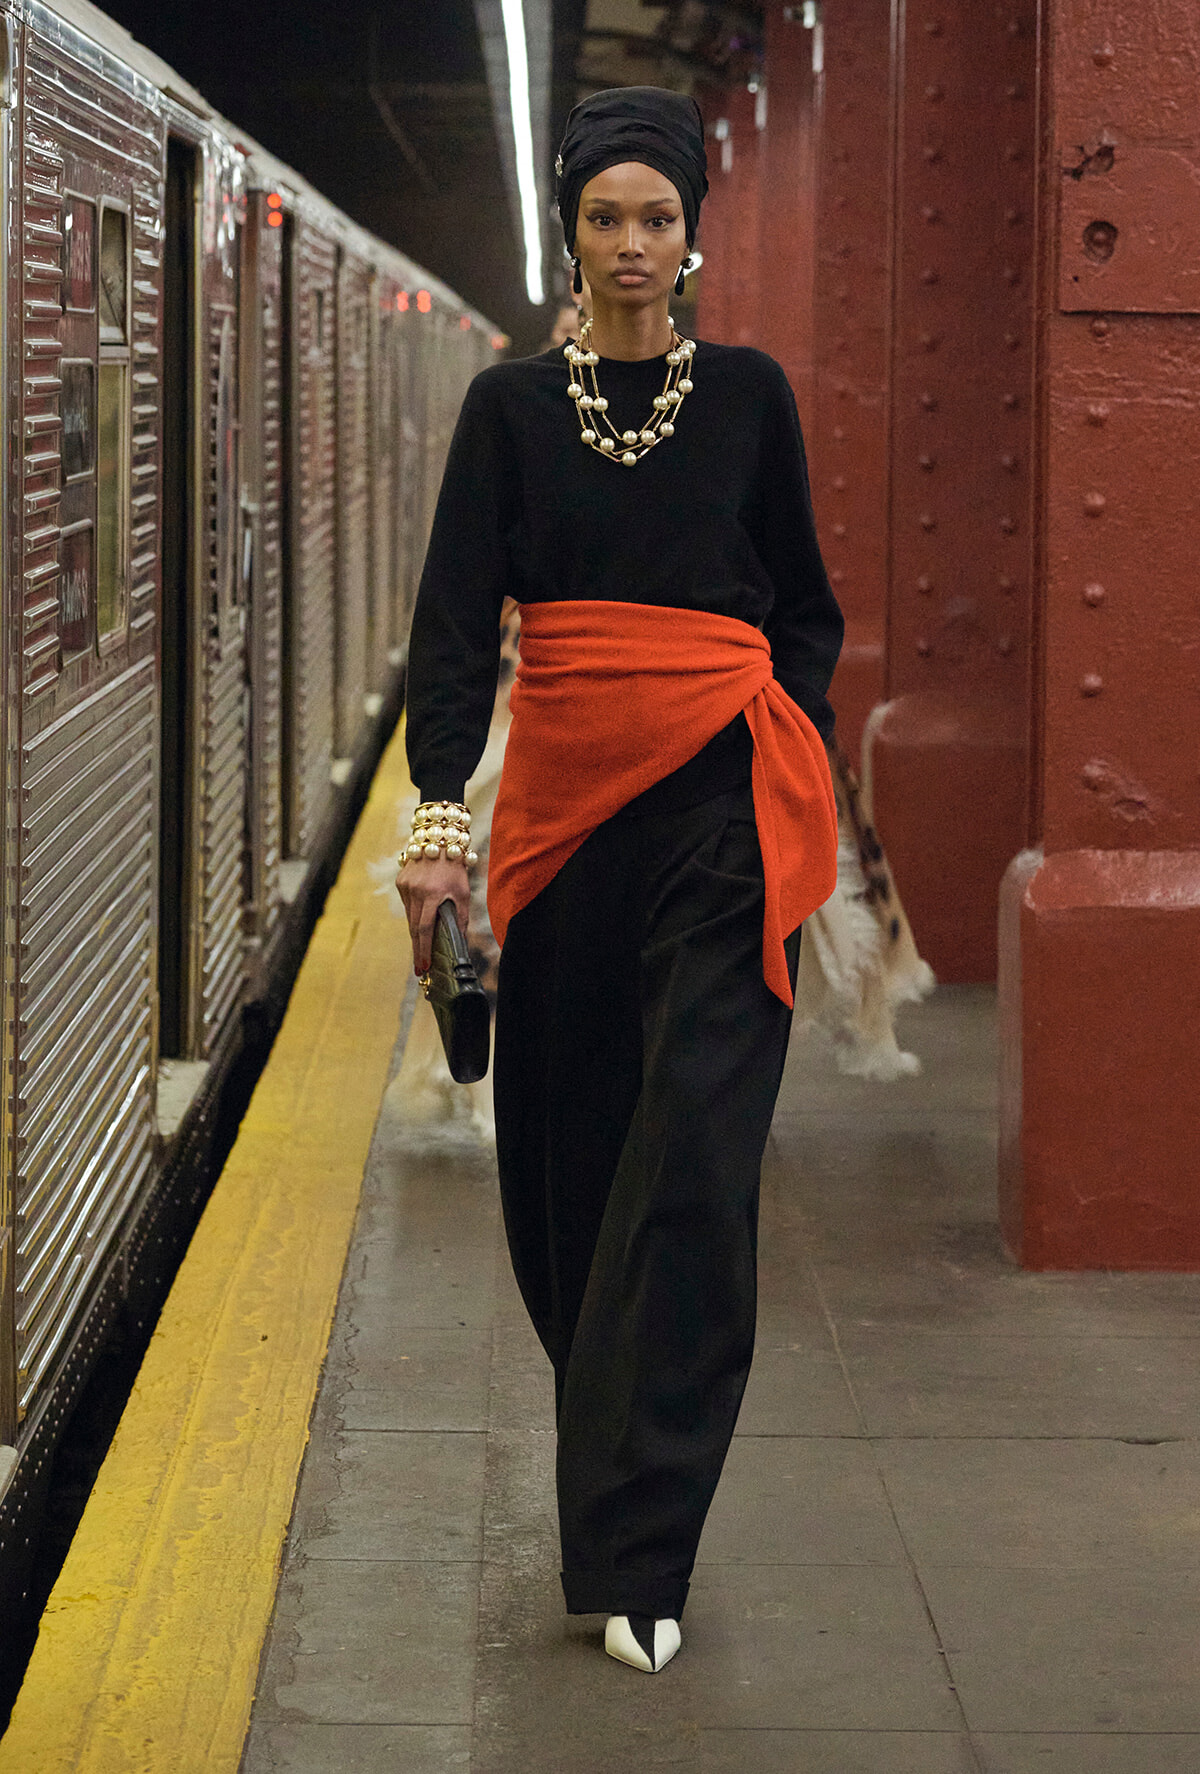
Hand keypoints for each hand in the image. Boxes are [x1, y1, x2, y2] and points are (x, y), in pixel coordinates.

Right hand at [396, 856, 470, 975]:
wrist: (440, 839)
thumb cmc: (456, 867)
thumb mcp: (464, 892)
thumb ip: (460, 918)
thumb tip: (459, 942)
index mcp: (432, 893)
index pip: (425, 928)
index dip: (424, 950)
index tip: (423, 967)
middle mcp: (415, 890)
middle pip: (414, 928)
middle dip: (418, 949)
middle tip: (420, 968)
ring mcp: (405, 885)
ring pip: (409, 917)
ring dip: (416, 933)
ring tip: (422, 949)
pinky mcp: (401, 881)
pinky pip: (407, 905)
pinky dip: (414, 915)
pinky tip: (421, 920)